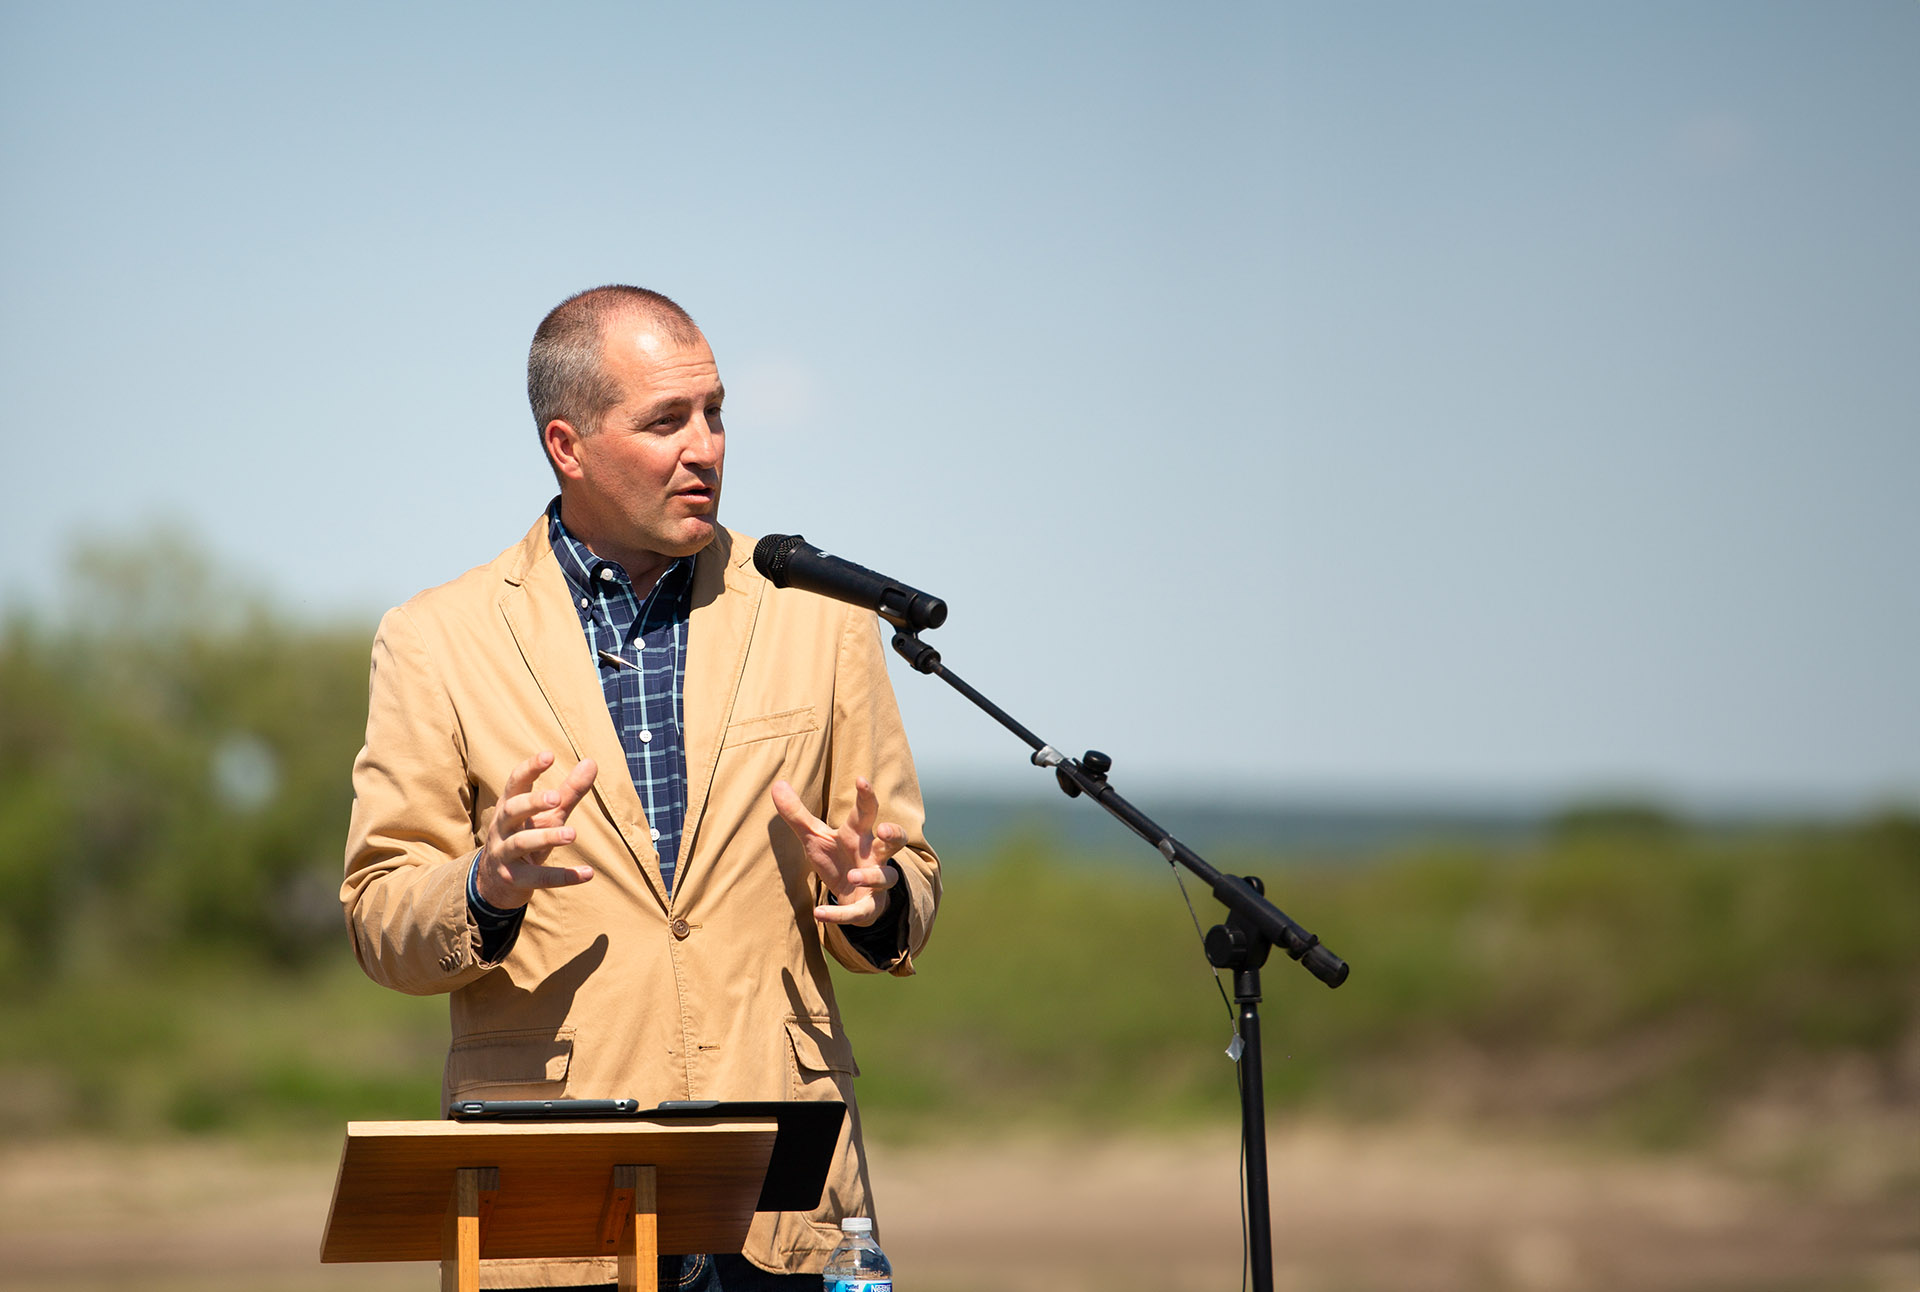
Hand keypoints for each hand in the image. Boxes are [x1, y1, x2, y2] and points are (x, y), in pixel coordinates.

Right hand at [474, 752, 598, 909]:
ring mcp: (504, 854)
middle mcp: (502, 827)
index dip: (530, 769)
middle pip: (512, 810)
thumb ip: (569, 791)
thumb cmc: (526, 837)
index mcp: (510, 807)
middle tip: (556, 798)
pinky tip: (587, 873)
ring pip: (521, 842)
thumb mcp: (548, 815)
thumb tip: (592, 762)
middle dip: (532, 803)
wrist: (497, 882)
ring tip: (572, 835)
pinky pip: (538, 877)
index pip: (516, 783)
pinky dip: (563, 876)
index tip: (548, 756)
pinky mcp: (513, 879)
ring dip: (546, 837)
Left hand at [771, 776, 905, 926]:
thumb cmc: (836, 858)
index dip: (866, 796)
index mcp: (858, 835)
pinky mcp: (868, 907)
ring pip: (886, 877)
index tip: (861, 780)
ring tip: (854, 876)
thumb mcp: (813, 836)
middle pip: (893, 841)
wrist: (849, 896)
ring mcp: (874, 881)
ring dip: (871, 876)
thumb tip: (776, 784)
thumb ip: (796, 814)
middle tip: (884, 829)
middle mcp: (872, 855)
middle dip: (893, 834)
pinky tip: (820, 913)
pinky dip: (841, 914)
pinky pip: (860, 911)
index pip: (867, 811)